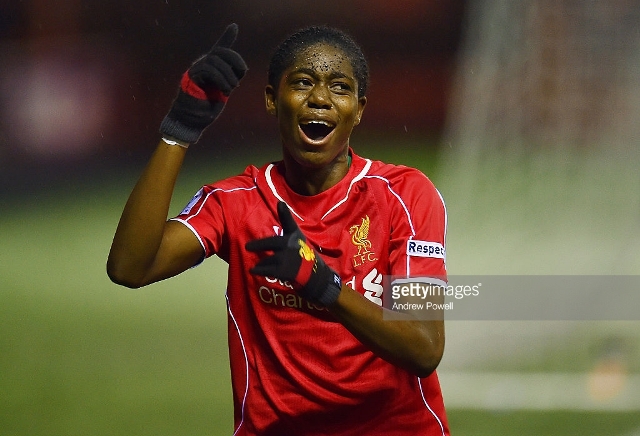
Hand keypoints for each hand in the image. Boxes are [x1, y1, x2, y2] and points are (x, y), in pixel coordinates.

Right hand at [160, 23, 247, 143]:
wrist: (191, 120)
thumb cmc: (206, 108)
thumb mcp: (223, 92)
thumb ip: (230, 78)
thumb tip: (242, 69)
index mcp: (212, 67)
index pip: (219, 48)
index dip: (227, 37)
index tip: (234, 26)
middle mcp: (203, 64)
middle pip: (222, 52)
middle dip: (236, 61)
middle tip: (241, 75)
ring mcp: (196, 69)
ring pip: (216, 60)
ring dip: (229, 75)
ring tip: (231, 88)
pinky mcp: (192, 76)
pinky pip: (208, 69)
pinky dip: (221, 79)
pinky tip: (224, 90)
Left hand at [246, 202, 341, 306]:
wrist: (314, 275)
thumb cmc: (303, 254)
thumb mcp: (297, 238)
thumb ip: (287, 224)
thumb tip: (279, 205)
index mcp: (294, 236)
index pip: (289, 223)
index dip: (285, 212)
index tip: (280, 203)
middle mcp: (291, 245)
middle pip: (271, 243)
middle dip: (258, 245)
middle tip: (247, 247)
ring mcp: (288, 258)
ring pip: (267, 259)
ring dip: (262, 262)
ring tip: (257, 265)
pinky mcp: (285, 271)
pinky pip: (267, 270)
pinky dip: (259, 270)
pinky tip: (253, 270)